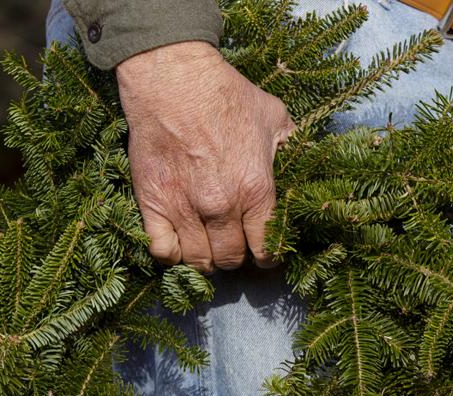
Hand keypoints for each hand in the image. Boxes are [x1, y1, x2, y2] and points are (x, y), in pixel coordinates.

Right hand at [117, 42, 295, 272]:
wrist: (172, 77)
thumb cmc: (225, 93)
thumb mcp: (273, 115)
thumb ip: (289, 143)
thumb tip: (300, 157)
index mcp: (255, 190)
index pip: (266, 249)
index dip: (268, 256)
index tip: (264, 252)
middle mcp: (222, 206)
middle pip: (231, 259)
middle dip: (236, 256)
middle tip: (233, 244)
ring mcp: (184, 208)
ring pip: (198, 261)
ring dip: (205, 259)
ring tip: (207, 246)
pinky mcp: (152, 204)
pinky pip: (163, 252)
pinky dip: (172, 255)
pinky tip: (178, 243)